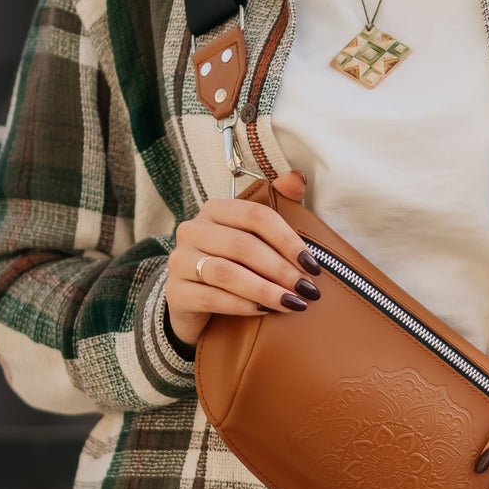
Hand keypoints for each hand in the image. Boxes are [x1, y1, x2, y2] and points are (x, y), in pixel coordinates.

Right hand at [165, 167, 316, 349]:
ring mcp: (180, 261)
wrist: (197, 302)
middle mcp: (192, 230)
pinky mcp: (175, 292)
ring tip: (292, 303)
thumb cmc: (235, 263)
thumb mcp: (256, 234)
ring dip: (265, 289)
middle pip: (243, 246)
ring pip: (227, 273)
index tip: (313, 265)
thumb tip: (296, 178)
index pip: (256, 216)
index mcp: (215, 209)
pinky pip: (211, 297)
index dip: (288, 240)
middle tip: (306, 289)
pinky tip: (264, 311)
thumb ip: (278, 202)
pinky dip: (241, 305)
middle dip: (280, 269)